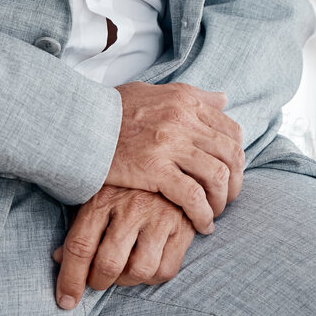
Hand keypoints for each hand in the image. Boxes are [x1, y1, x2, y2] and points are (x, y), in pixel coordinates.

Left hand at [53, 185, 195, 307]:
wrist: (171, 161)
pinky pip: (166, 270)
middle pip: (109, 263)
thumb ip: (79, 227)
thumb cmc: (125, 186)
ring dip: (127, 281)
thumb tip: (57, 258)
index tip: (66, 301)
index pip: (80, 246)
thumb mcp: (96, 197)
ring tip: (123, 271)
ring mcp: (160, 216)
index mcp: (104, 198)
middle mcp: (132, 206)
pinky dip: (152, 277)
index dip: (70, 279)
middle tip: (98, 280)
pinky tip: (146, 265)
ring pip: (139, 270)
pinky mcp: (183, 227)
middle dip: (98, 282)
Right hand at [106, 81, 244, 232]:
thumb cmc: (112, 110)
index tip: (231, 174)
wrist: (78, 123)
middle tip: (227, 199)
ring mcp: (170, 144)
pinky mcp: (154, 168)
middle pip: (230, 154)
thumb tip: (223, 99)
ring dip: (222, 200)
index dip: (237, 157)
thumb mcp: (156, 91)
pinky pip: (192, 196)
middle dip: (235, 182)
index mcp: (187, 101)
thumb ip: (192, 96)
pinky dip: (203, 214)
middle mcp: (184, 119)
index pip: (231, 130)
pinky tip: (202, 224)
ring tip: (214, 213)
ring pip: (218, 176)